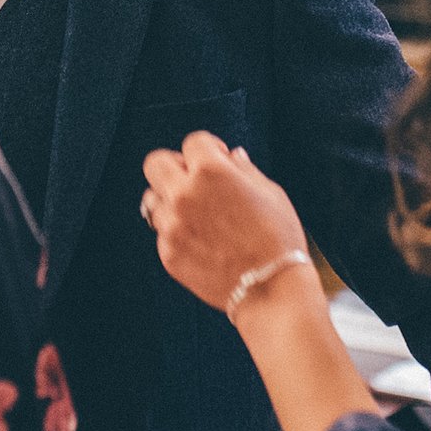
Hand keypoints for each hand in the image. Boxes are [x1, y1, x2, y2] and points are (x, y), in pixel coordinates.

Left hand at [141, 133, 309, 314]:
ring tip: (196, 215)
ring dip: (170, 200)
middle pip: (156, 163)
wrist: (270, 288)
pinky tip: (201, 241)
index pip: (193, 142)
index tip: (217, 159)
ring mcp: (172, 225)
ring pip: (152, 198)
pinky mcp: (168, 252)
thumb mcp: (270, 193)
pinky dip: (176, 232)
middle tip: (193, 180)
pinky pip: (162, 232)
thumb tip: (232, 155)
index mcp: (211, 171)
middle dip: (174, 166)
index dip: (209, 148)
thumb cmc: (277, 239)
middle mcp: (185, 194)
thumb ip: (244, 169)